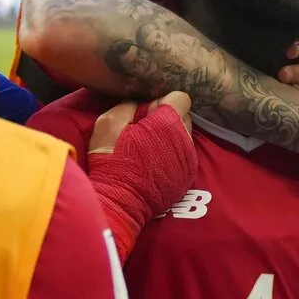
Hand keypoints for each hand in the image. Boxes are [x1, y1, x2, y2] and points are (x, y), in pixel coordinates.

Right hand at [88, 91, 196, 260]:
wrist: (118, 201)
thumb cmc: (112, 159)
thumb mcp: (109, 122)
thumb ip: (130, 105)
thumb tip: (143, 102)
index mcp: (169, 123)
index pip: (180, 97)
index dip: (162, 102)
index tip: (147, 113)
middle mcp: (185, 139)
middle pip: (185, 116)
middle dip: (168, 118)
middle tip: (145, 130)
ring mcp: (189, 159)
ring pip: (186, 135)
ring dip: (171, 137)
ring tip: (149, 148)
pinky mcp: (188, 175)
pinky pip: (185, 155)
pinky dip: (173, 155)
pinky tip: (154, 163)